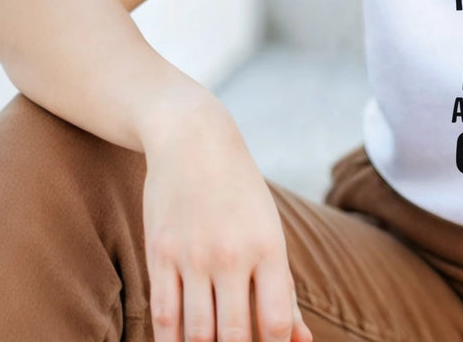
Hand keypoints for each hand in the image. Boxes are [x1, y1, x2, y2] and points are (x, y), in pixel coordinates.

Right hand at [141, 103, 313, 341]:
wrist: (194, 140)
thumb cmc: (241, 193)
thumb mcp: (271, 232)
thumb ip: (284, 290)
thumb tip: (303, 341)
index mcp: (269, 247)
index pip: (276, 322)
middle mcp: (232, 254)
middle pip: (235, 336)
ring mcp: (193, 255)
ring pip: (196, 334)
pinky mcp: (159, 254)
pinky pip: (162, 317)